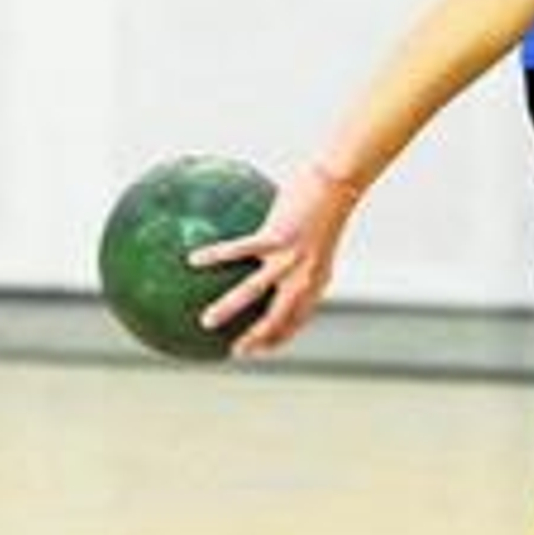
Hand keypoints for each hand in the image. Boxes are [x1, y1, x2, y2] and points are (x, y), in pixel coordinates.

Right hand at [188, 163, 359, 356]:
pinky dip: (215, 256)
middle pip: (277, 319)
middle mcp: (304, 276)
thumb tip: (271, 259)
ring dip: (227, 309)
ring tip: (205, 322)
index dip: (280, 339)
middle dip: (256, 340)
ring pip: (252, 291)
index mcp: (316, 281)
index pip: (298, 321)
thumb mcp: (319, 239)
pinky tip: (193, 259)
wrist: (341, 182)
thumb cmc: (327, 207)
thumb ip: (298, 257)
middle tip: (234, 352)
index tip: (259, 351)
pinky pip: (238, 250)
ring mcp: (290, 258)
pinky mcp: (277, 237)